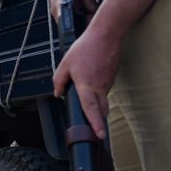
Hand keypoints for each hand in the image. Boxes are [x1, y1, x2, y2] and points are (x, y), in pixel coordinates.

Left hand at [52, 23, 120, 140]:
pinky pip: (105, 89)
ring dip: (97, 104)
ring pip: (103, 99)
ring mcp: (108, 83)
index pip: (91, 109)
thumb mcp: (66, 63)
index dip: (95, 124)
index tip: (100, 135)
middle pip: (101, 110)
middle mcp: (100, 87)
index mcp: (87, 86)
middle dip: (98, 120)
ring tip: (88, 100)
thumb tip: (58, 94)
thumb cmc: (85, 48)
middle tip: (94, 130)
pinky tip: (93, 81)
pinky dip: (99, 92)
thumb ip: (59, 80)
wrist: (106, 35)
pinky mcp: (112, 77)